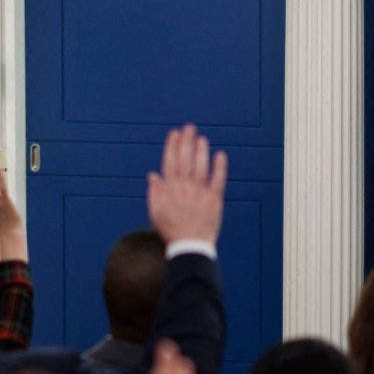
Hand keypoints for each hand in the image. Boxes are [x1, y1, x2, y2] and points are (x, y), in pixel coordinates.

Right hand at [147, 124, 227, 245]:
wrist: (189, 246)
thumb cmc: (171, 229)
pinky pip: (218, 180)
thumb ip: (154, 192)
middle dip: (186, 142)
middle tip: (189, 128)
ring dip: (201, 151)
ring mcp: (200, 193)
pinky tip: (220, 155)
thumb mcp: (156, 212)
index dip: (172, 147)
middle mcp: (184, 188)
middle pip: (185, 161)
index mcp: (170, 190)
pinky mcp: (214, 200)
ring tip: (201, 138)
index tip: (174, 133)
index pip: (170, 163)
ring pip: (200, 167)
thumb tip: (152, 175)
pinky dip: (219, 167)